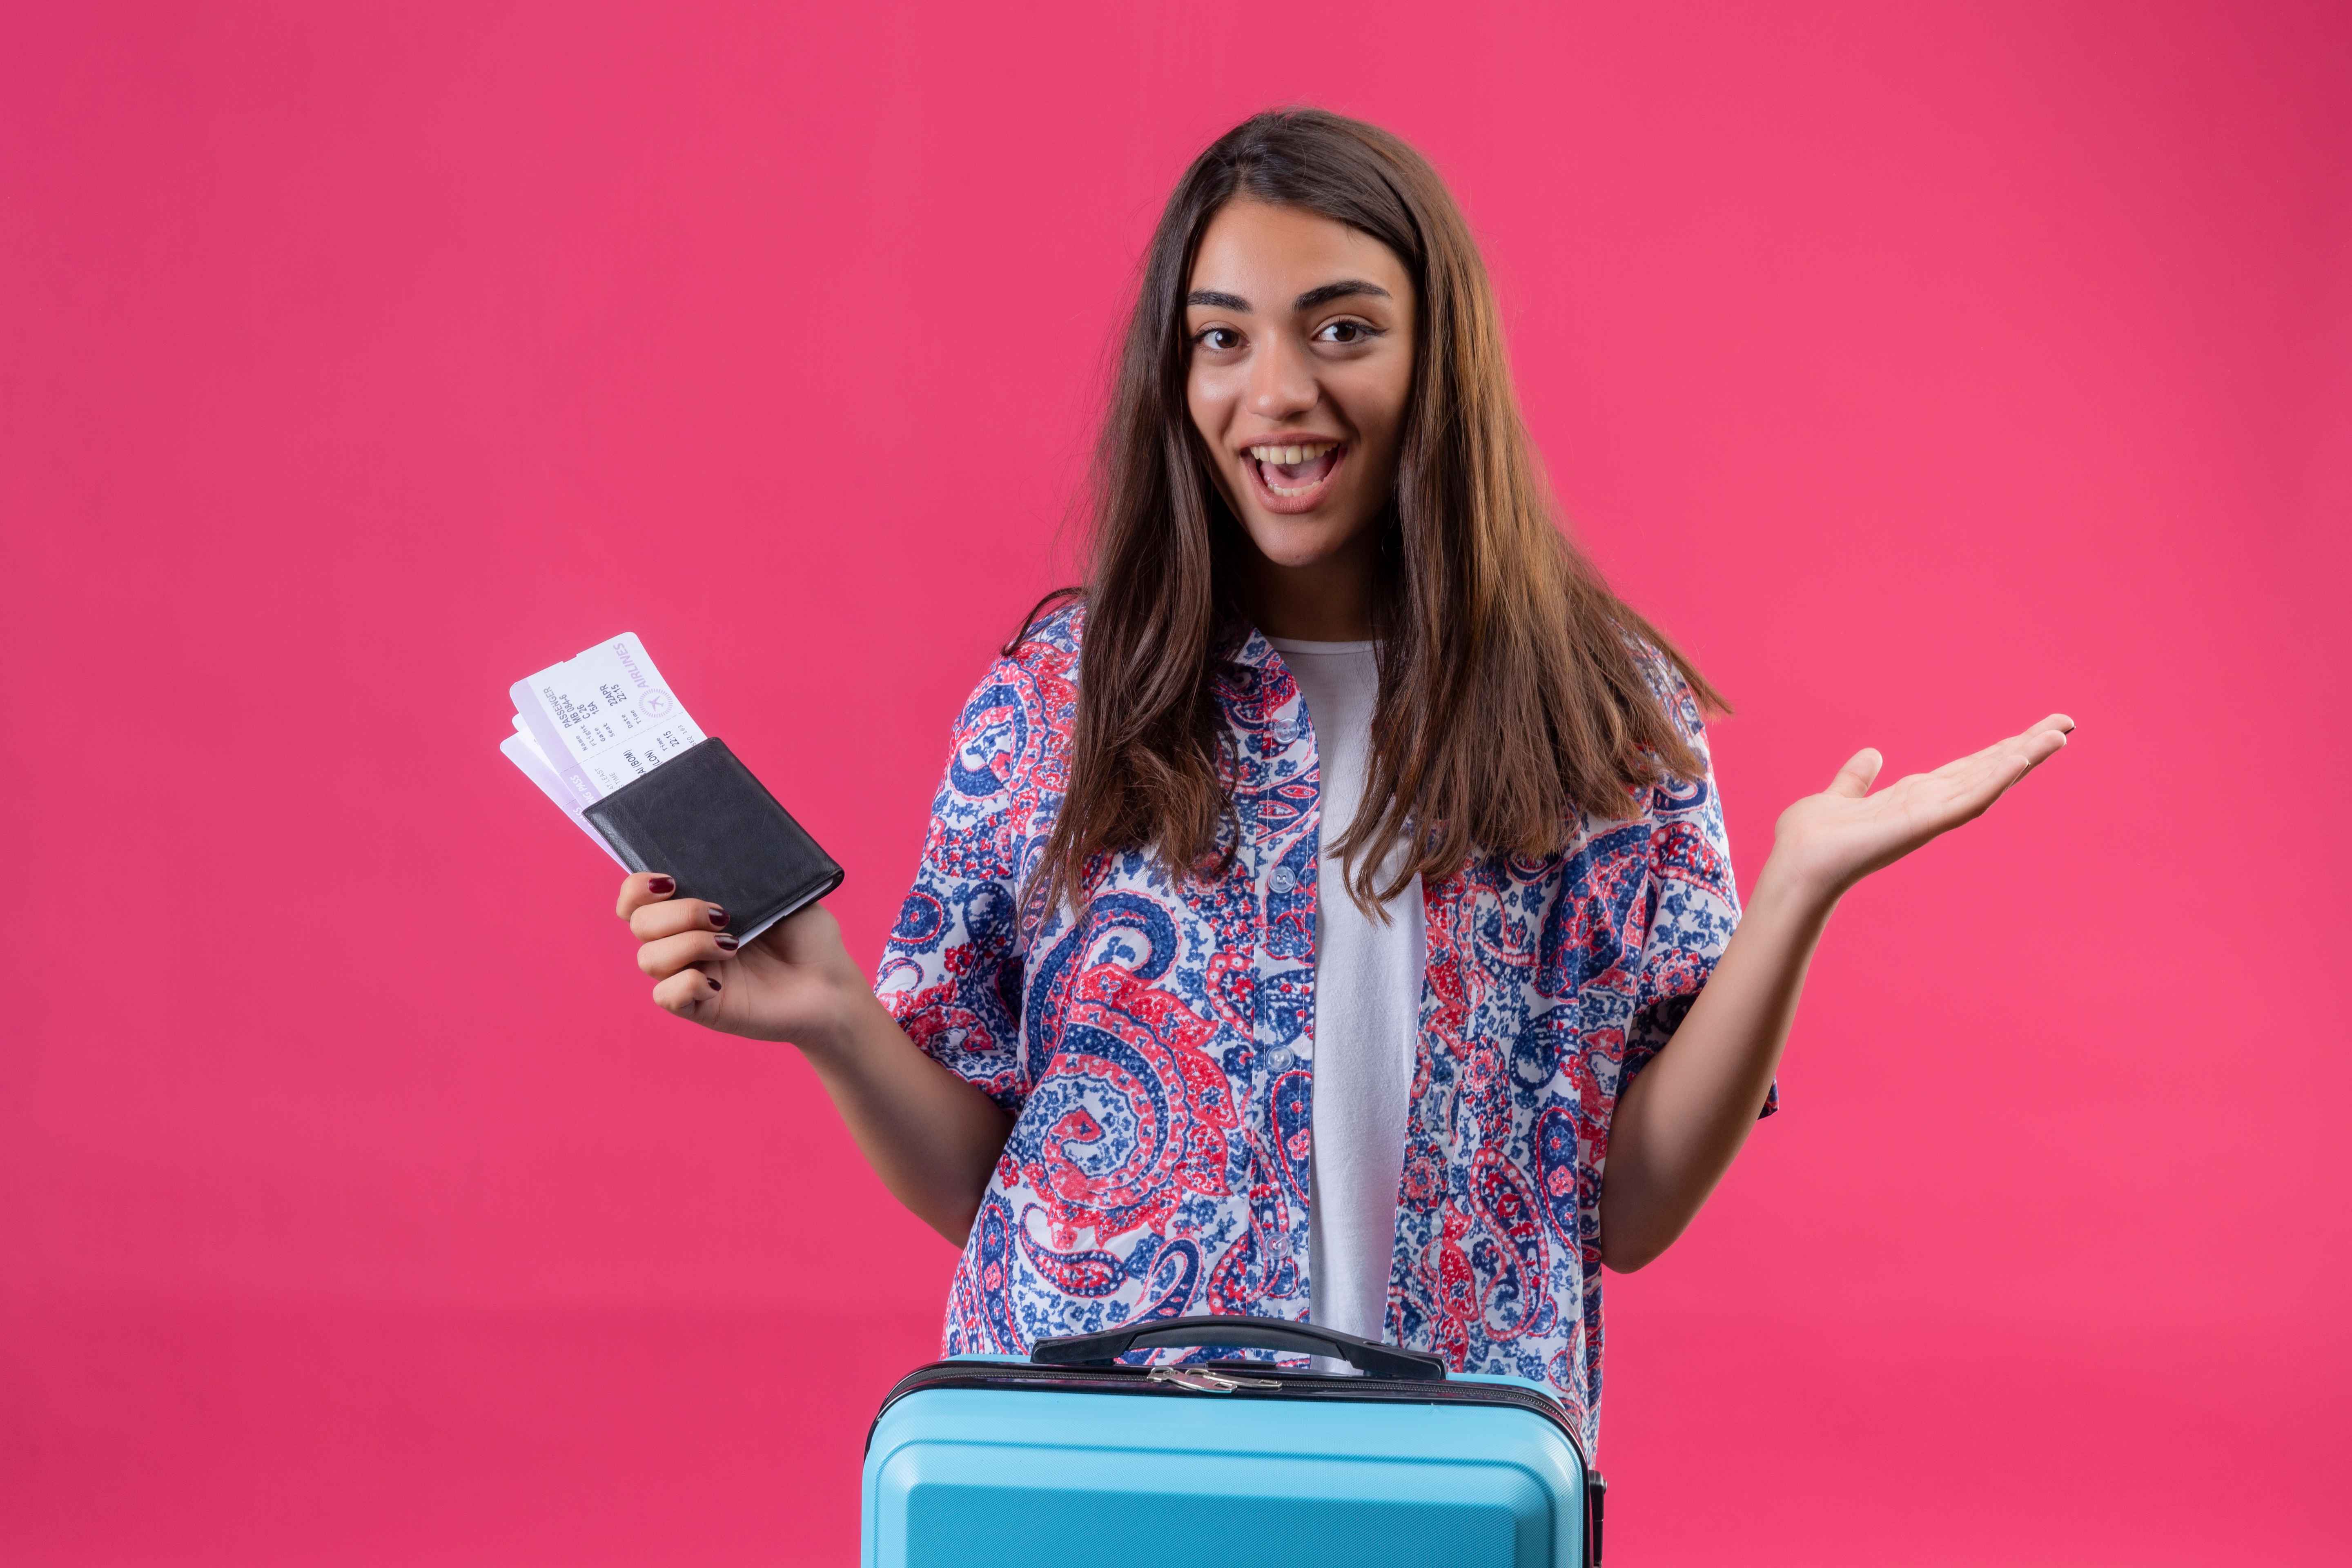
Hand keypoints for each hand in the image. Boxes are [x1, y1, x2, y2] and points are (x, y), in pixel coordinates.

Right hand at [615, 873, 867, 1046]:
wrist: (833, 987)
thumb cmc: (811, 941)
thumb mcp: (784, 895)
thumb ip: (748, 876)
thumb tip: (719, 856)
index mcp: (696, 911)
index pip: (637, 898)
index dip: (638, 888)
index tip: (670, 881)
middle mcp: (685, 942)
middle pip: (639, 923)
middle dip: (676, 913)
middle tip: (722, 915)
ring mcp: (691, 975)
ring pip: (648, 958)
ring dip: (687, 945)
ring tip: (732, 945)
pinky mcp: (701, 1007)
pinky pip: (665, 996)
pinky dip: (686, 984)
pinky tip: (721, 983)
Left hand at [1764, 712, 2074, 904]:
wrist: (1795, 867)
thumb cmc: (1811, 840)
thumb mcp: (1837, 797)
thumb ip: (1856, 779)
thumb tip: (1872, 754)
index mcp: (1914, 797)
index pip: (1966, 768)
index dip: (1999, 750)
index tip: (2031, 731)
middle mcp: (1929, 806)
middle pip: (1987, 771)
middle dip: (2025, 748)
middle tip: (2065, 723)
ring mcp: (1930, 817)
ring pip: (1988, 783)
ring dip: (2023, 759)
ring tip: (2059, 734)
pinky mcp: (1923, 824)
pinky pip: (1967, 801)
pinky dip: (1994, 781)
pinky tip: (2020, 760)